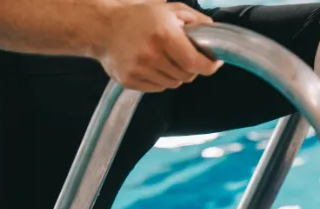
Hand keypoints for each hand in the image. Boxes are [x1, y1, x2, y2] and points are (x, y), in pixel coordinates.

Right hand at [96, 1, 222, 91]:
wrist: (103, 26)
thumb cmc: (139, 16)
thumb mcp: (170, 10)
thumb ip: (196, 20)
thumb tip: (216, 34)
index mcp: (163, 35)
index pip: (195, 63)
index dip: (209, 66)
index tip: (213, 63)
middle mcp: (151, 54)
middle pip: (187, 76)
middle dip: (191, 68)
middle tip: (184, 56)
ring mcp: (139, 70)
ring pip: (174, 84)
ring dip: (175, 74)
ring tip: (164, 58)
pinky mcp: (130, 81)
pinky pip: (158, 88)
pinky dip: (161, 79)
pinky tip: (152, 65)